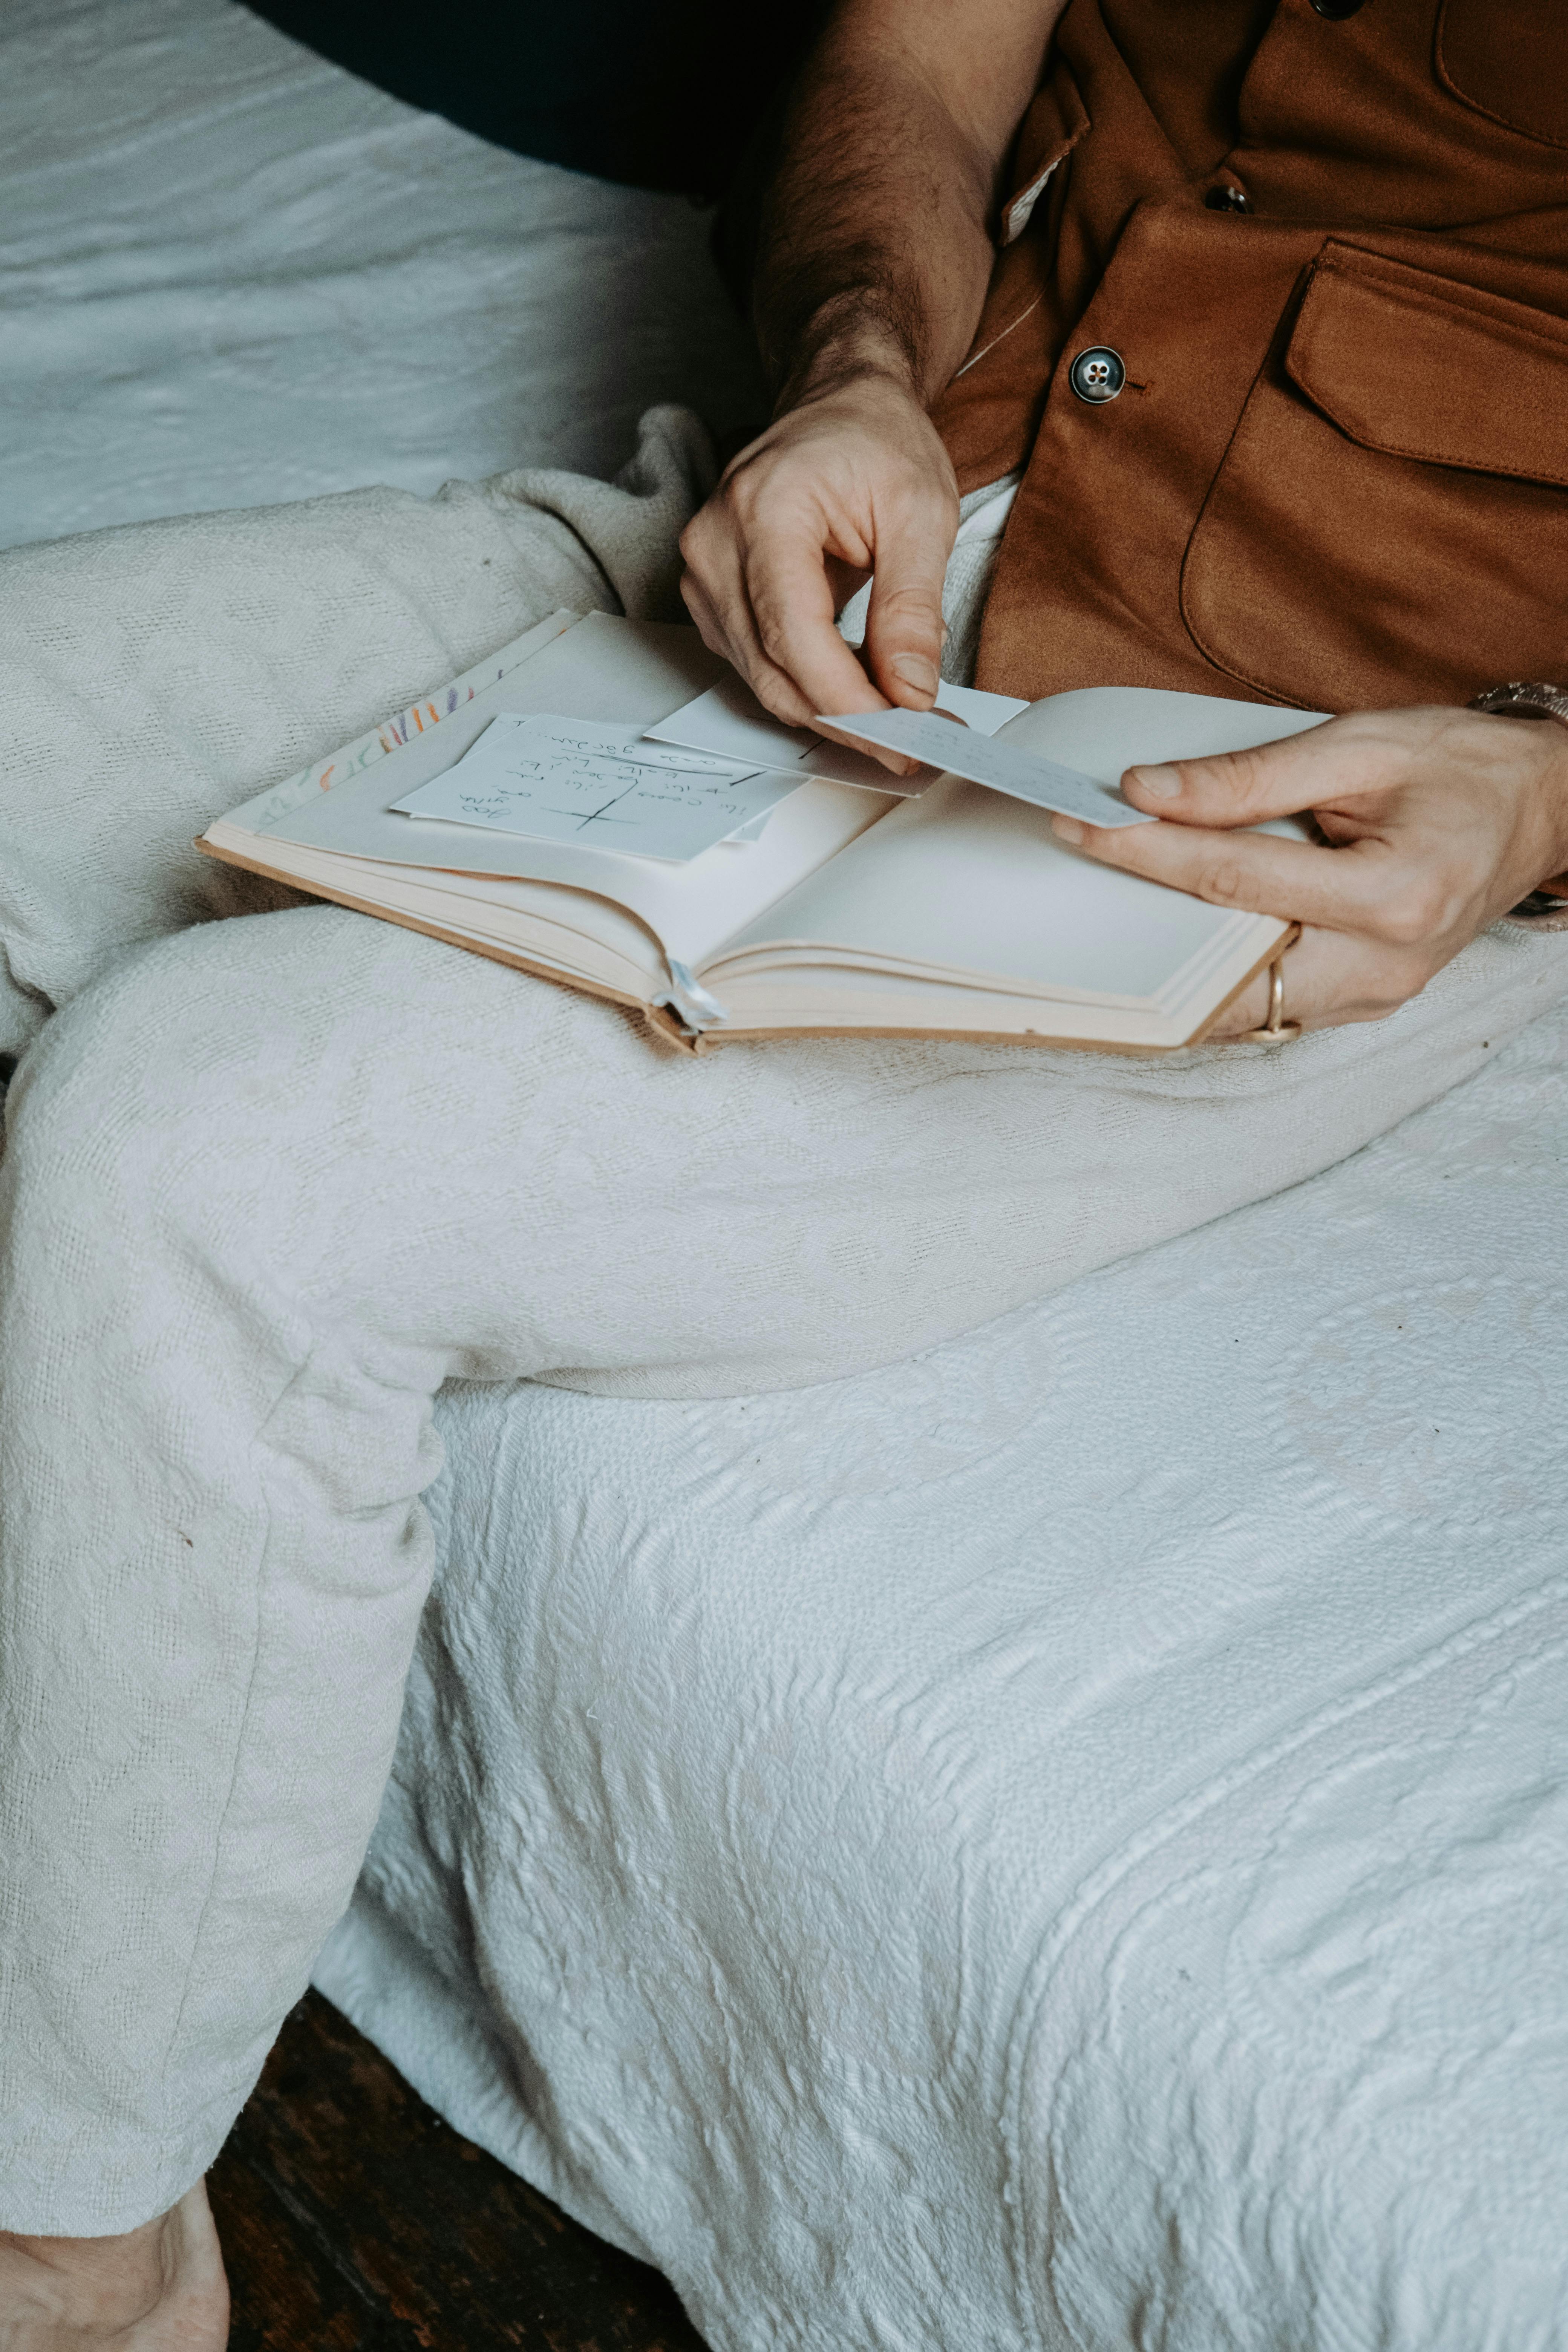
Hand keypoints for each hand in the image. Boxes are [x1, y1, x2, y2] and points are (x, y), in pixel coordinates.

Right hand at [678, 368, 959, 774]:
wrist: (839, 406)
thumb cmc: (876, 443)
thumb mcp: (920, 513)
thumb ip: (912, 608)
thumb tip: (910, 692)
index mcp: (762, 509)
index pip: (793, 633)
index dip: (848, 699)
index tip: (904, 735)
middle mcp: (714, 544)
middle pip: (773, 669)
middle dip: (846, 719)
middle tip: (913, 748)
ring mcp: (703, 574)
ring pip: (762, 679)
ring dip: (830, 711)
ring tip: (897, 721)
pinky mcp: (712, 598)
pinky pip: (758, 665)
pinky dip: (810, 689)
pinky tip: (858, 692)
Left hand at [1049, 706, 1567, 1036]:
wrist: (1539, 809)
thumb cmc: (1462, 769)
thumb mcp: (1361, 746)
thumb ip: (1249, 777)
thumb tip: (1150, 791)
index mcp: (1395, 894)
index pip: (1233, 880)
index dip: (1147, 852)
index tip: (1084, 825)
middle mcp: (1385, 963)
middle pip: (1228, 971)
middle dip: (1145, 940)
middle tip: (1078, 895)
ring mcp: (1375, 995)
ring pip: (1243, 1005)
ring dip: (1173, 969)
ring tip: (1114, 919)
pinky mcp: (1362, 1003)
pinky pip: (1270, 1005)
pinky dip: (1217, 978)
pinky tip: (1178, 941)